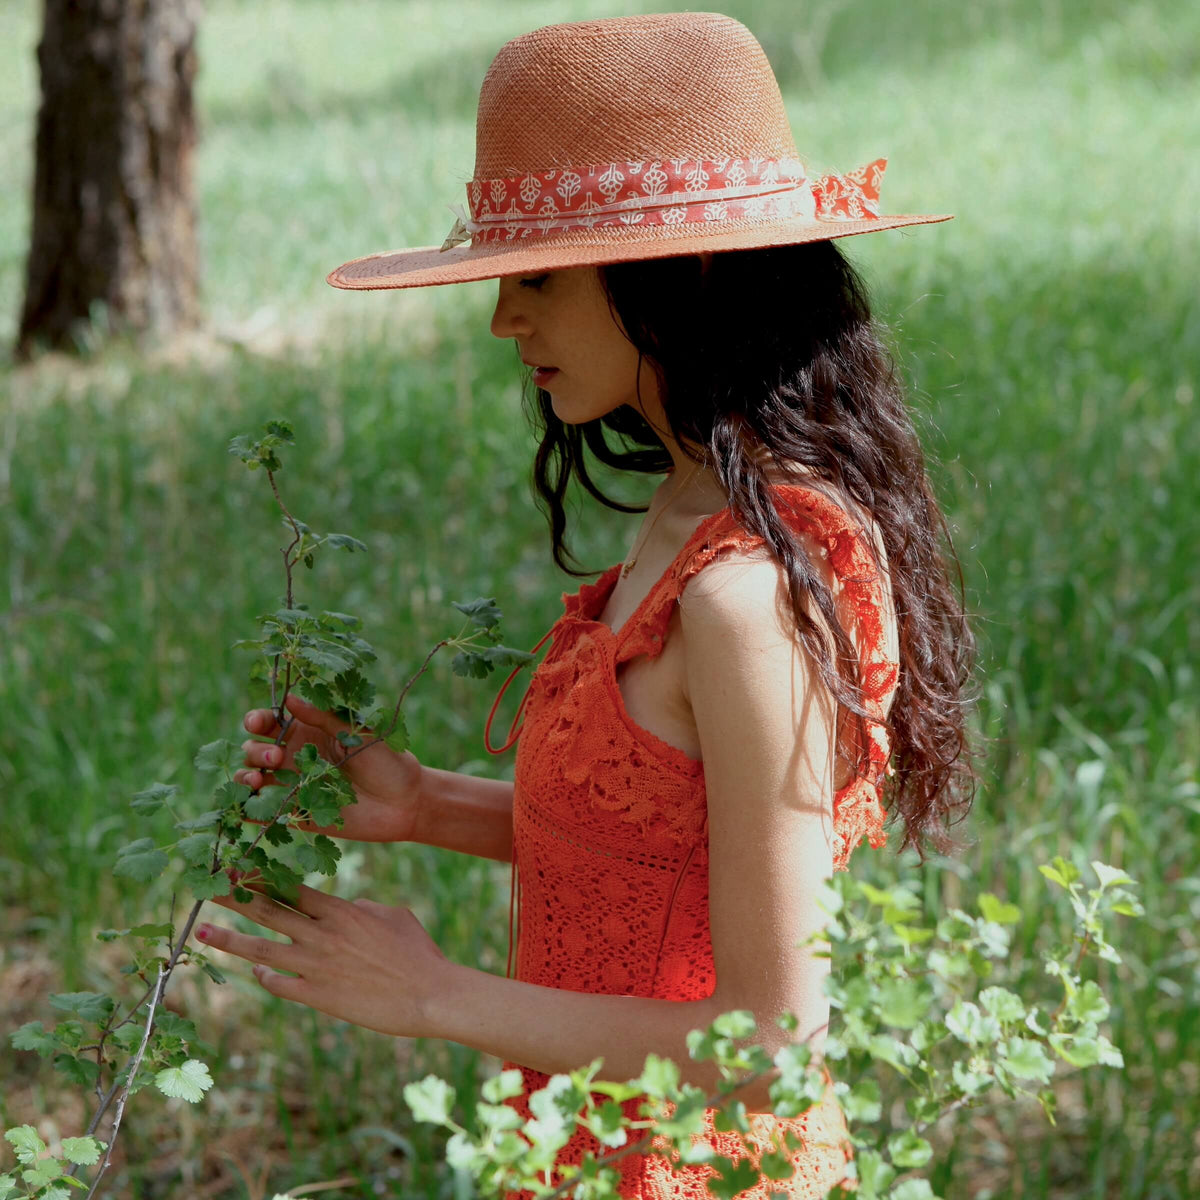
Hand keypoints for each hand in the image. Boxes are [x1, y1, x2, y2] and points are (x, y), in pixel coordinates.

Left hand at [198, 884, 447, 1037]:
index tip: (239, 869)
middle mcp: (321, 935)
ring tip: (201, 930)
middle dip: (235, 897)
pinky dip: (264, 976)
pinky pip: (280, 984)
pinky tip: (256, 971)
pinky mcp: (317, 997)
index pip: (292, 889)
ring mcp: (316, 966)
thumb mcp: (392, 915)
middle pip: (268, 912)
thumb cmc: (418, 952)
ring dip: (229, 939)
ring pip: (261, 949)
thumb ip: (362, 907)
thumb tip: (345, 908)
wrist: (429, 994)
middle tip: (207, 887)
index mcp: (340, 910)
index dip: (263, 878)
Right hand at [237, 693, 422, 842]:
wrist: (404, 802)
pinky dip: (247, 810)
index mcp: (307, 732)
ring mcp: (292, 786)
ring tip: (258, 779)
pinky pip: (260, 813)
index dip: (257, 720)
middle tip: (278, 757)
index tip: (258, 722)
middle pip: (254, 750)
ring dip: (244, 777)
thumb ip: (322, 718)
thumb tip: (288, 698)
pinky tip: (248, 806)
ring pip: (251, 780)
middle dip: (256, 751)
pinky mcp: (295, 814)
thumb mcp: (355, 733)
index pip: (270, 723)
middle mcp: (294, 758)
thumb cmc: (385, 760)